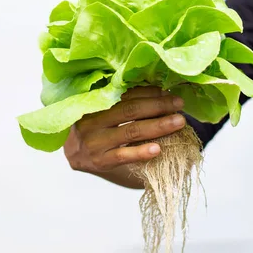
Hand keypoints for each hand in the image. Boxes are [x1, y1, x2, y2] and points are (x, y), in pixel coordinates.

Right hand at [63, 86, 185, 176]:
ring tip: (178, 122)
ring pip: (131, 131)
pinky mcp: (100, 161)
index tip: (168, 91)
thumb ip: (123, 103)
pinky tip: (157, 149)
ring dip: (158, 126)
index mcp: (95, 104)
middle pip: (130, 110)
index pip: (126, 95)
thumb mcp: (102, 112)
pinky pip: (123, 155)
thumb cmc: (94, 129)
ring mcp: (96, 142)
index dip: (149, 92)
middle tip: (179, 104)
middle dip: (158, 105)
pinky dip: (141, 152)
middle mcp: (94, 121)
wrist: (73, 155)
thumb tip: (160, 92)